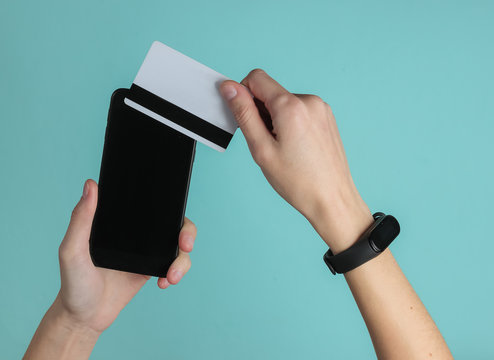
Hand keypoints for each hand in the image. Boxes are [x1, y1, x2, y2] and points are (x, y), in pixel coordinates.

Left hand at [56, 179, 196, 333]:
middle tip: (185, 245)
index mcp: (119, 222)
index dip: (168, 202)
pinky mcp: (152, 268)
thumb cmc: (74, 282)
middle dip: (187, 232)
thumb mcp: (72, 250)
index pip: (149, 203)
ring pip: (178, 245)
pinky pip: (175, 264)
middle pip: (173, 222)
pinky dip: (177, 271)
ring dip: (183, 259)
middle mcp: (135, 233)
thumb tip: (90, 184)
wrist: (85, 317)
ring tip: (172, 275)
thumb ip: (80, 219)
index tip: (175, 212)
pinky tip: (165, 281)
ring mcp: (146, 251)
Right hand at [220, 69, 372, 252]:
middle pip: (270, 91)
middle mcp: (309, 101)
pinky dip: (290, 124)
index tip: (244, 118)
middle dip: (260, 112)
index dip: (242, 95)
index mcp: (291, 106)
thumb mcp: (261, 148)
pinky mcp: (326, 118)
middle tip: (266, 143)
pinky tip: (294, 148)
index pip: (256, 78)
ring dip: (275, 120)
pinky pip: (299, 111)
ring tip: (283, 149)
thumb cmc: (298, 182)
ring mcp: (321, 109)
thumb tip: (230, 87)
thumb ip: (244, 113)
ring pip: (284, 102)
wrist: (332, 199)